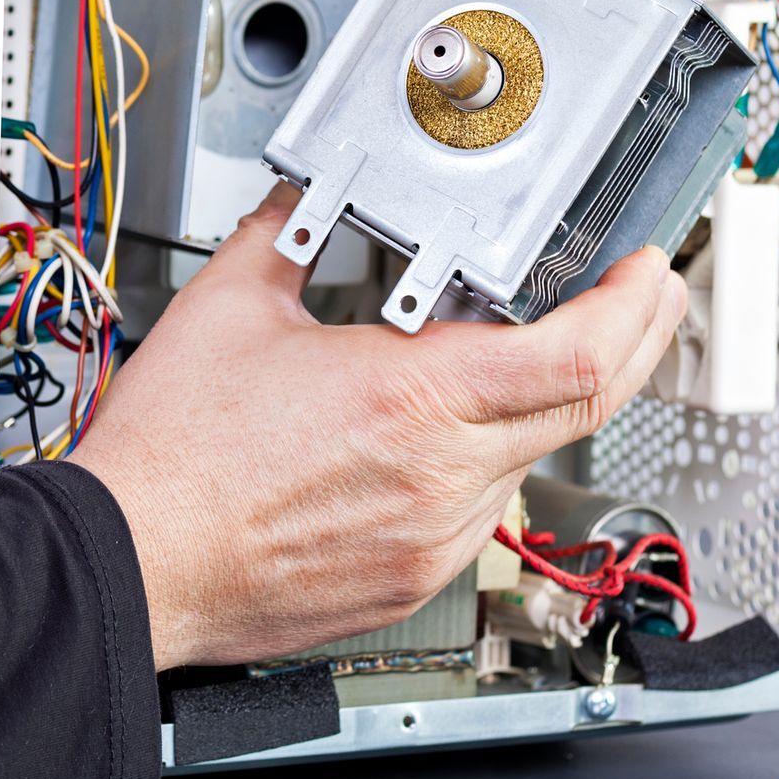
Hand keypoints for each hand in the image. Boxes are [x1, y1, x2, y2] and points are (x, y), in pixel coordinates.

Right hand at [72, 185, 686, 670]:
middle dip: (628, 343)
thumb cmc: (170, 457)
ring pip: (527, 461)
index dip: (634, 309)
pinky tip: (432, 436)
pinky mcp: (408, 581)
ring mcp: (431, 539)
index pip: (576, 357)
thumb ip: (286, 230)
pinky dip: (477, 464)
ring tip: (510, 359)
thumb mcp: (227, 306)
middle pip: (583, 408)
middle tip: (633, 300)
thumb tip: (306, 197)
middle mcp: (439, 477)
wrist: (131, 559)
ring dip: (537, 405)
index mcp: (409, 397)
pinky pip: (477, 515)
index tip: (647, 272)